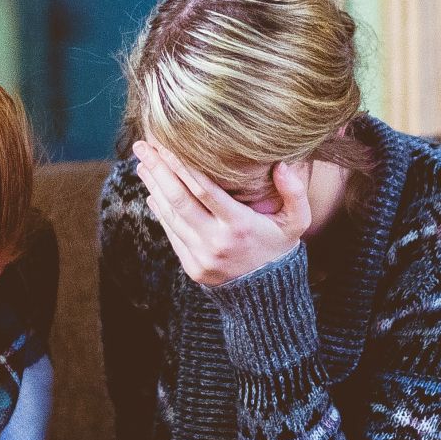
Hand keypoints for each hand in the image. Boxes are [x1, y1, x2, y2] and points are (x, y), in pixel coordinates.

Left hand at [133, 140, 311, 286]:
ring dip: (154, 187)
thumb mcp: (297, 222)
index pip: (204, 190)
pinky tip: (153, 191)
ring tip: (143, 164)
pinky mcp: (192, 267)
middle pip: (179, 199)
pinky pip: (172, 233)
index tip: (167, 144)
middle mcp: (216, 241)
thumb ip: (295, 193)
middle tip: (143, 147)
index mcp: (240, 226)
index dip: (183, 166)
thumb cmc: (280, 248)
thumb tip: (282, 165)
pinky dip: (160, 211)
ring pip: (171, 215)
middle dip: (158, 170)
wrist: (268, 295)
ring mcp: (201, 256)